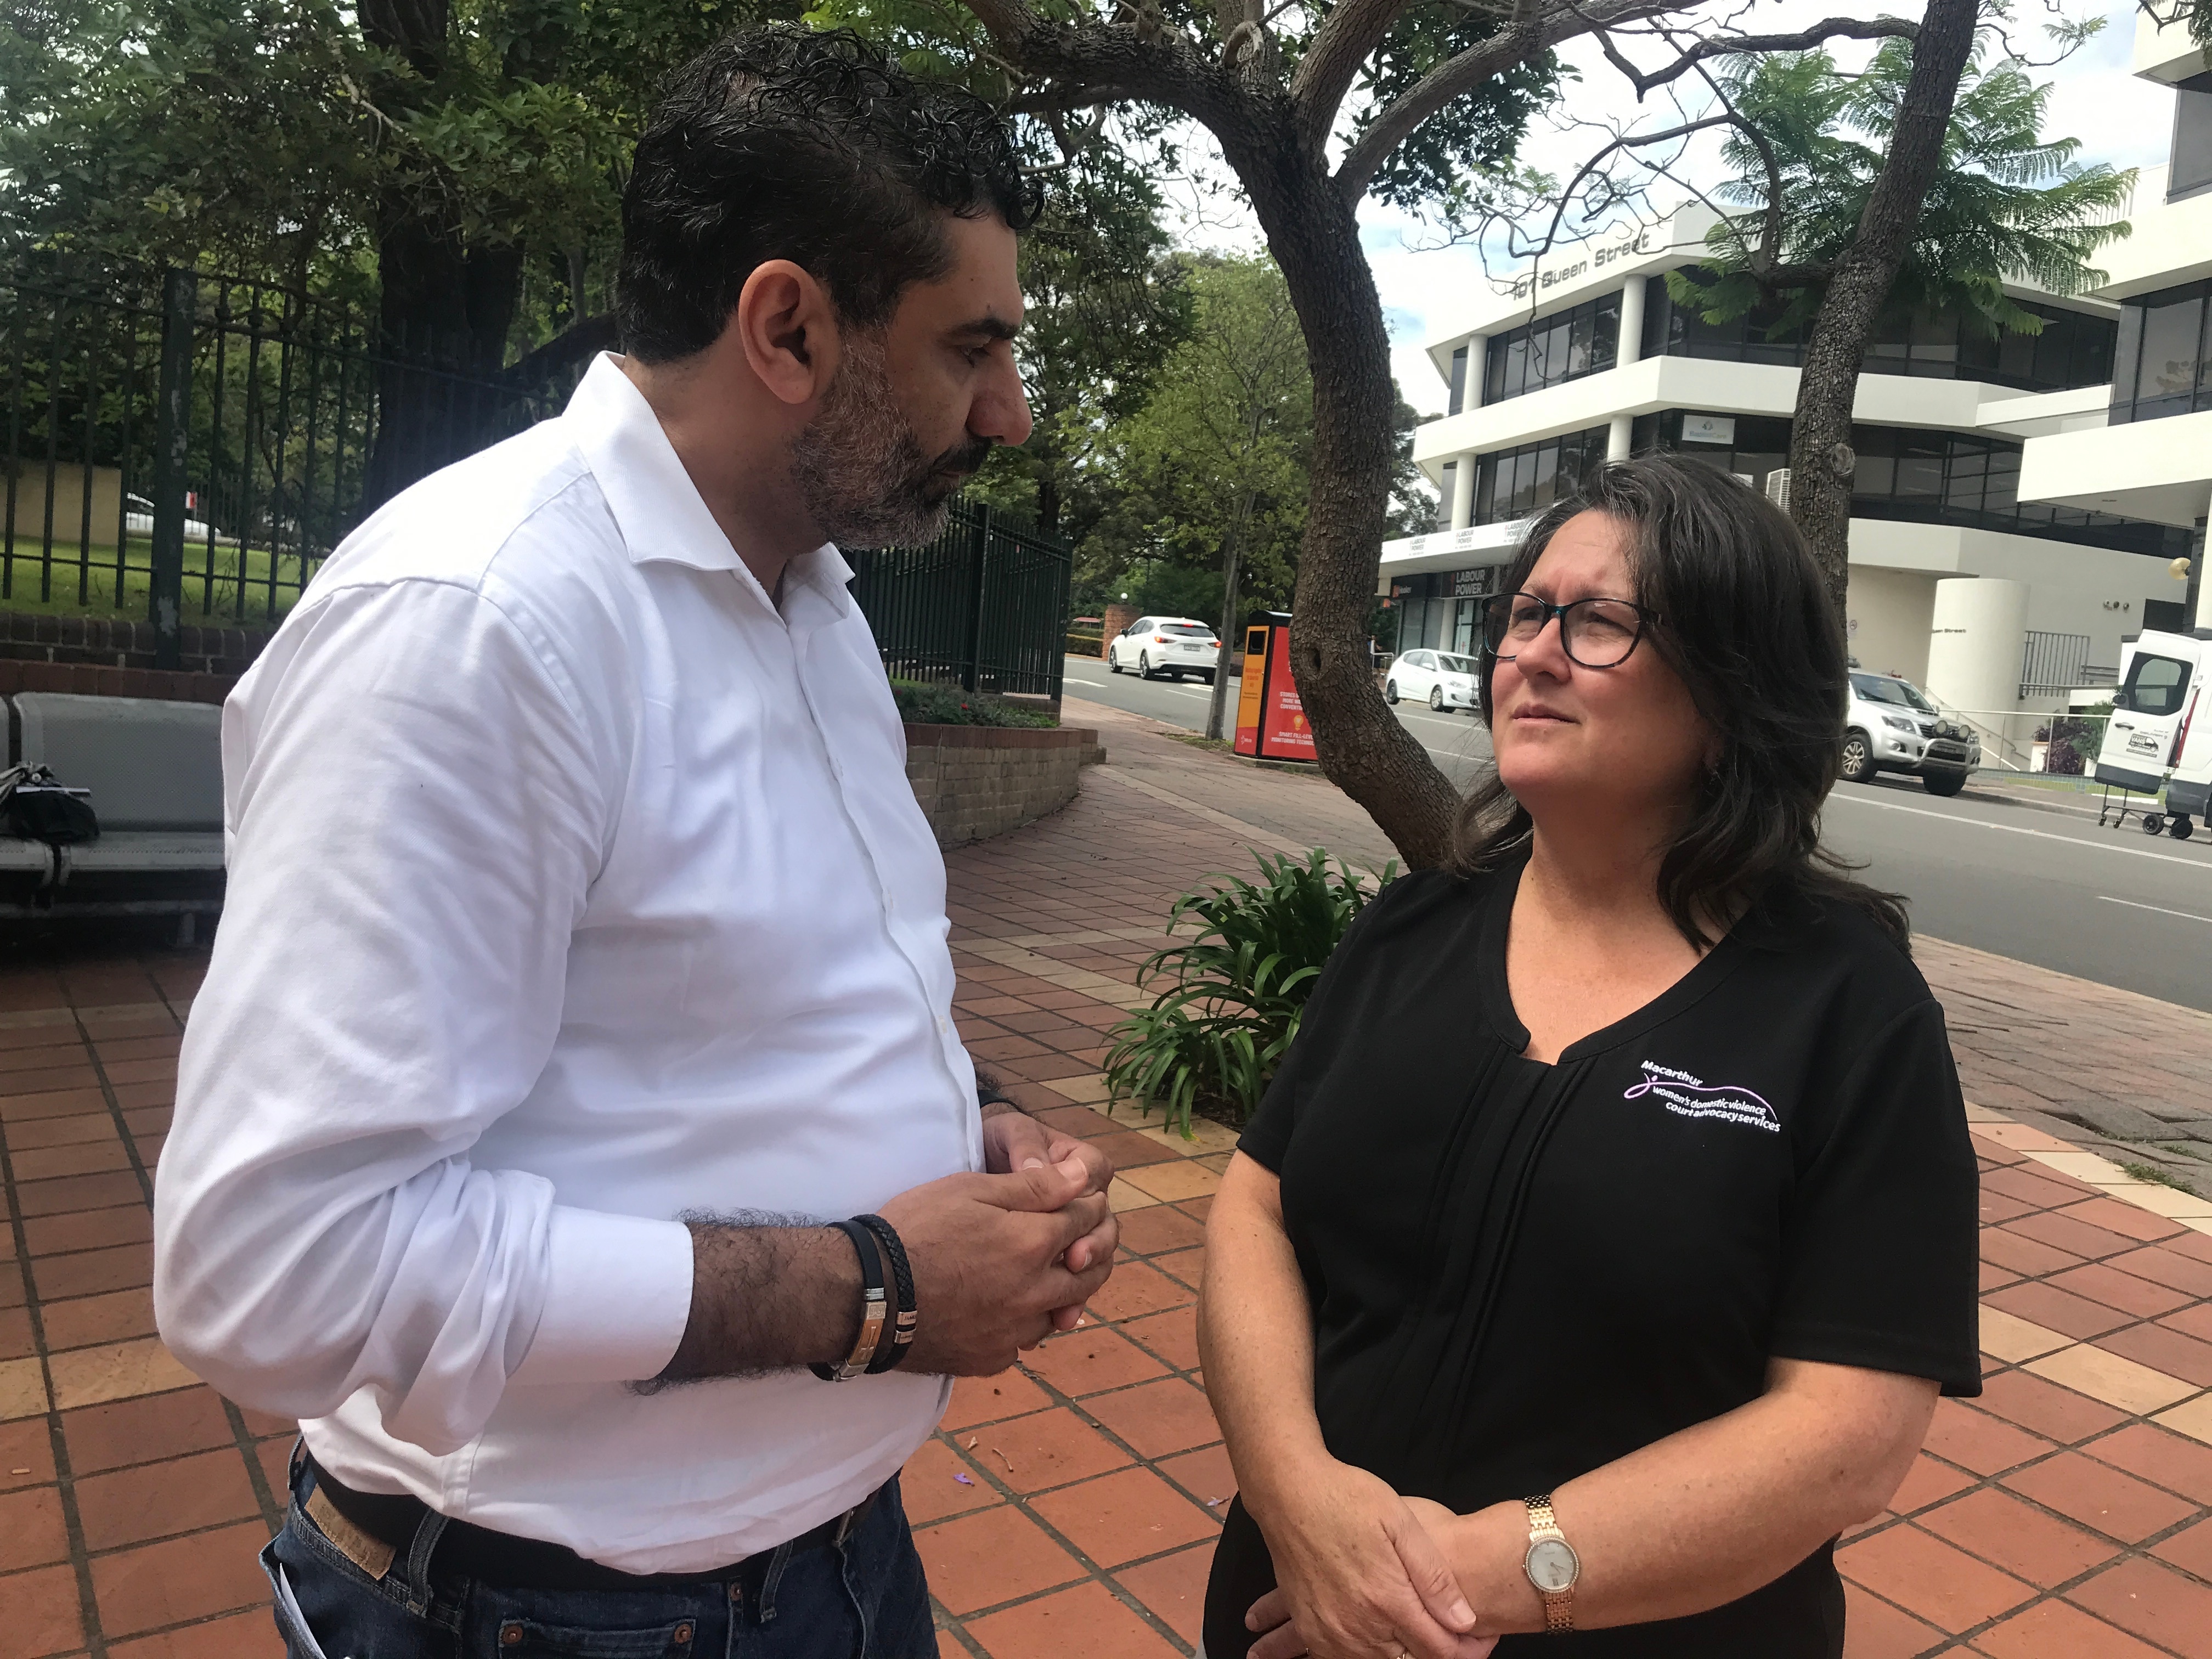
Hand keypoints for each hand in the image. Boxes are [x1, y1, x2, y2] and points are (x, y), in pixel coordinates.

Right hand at [876, 1151, 1115, 1373]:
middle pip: (1087, 1274)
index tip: (1084, 1196)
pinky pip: (1023, 1343)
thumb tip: (1084, 1175)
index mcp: (1033, 1244)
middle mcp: (1034, 1293)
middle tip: (1082, 1238)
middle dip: (1093, 1250)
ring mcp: (1013, 1332)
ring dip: (1063, 1292)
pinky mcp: (990, 1358)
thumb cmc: (915, 1229)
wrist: (868, 1295)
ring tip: (1050, 1275)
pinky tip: (1010, 1312)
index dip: (1088, 1203)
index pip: (1086, 1220)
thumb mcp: (971, 1190)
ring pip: (1060, 1313)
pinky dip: (1025, 1325)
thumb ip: (1035, 1184)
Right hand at [1243, 1460, 1492, 1658]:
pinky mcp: (1310, 1627)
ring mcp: (1330, 1631)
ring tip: (1418, 1631)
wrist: (1288, 1492)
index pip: (1439, 1650)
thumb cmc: (1347, 1498)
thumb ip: (1434, 1577)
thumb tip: (1464, 1621)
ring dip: (1403, 1655)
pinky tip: (1377, 1636)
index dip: (1467, 1652)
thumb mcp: (1401, 1524)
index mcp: (1387, 1599)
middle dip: (1439, 1654)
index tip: (1481, 1642)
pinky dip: (1367, 1655)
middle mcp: (1358, 1625)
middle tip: (1456, 1638)